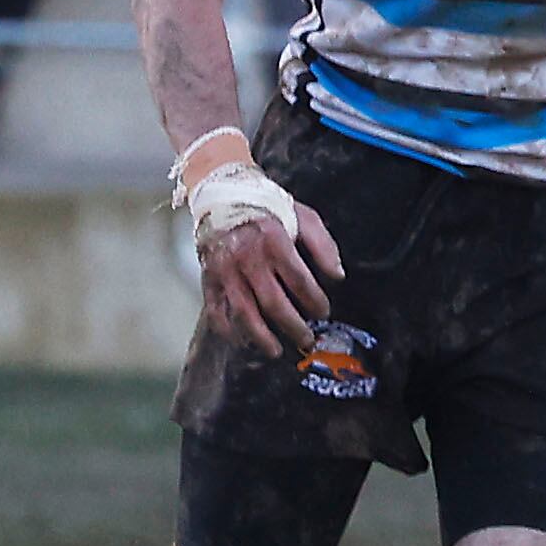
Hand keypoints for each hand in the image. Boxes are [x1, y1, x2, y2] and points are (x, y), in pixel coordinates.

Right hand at [201, 198, 344, 356]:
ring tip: (276, 351)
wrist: (223, 195)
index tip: (323, 312)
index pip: (299, 281)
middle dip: (293, 326)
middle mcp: (247, 259)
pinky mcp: (208, 278)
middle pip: (273, 303)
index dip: (314, 301)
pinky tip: (242, 341)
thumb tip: (338, 276)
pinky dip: (228, 329)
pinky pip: (215, 310)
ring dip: (261, 336)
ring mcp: (225, 271)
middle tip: (307, 340)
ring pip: (243, 312)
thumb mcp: (304, 216)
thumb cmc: (269, 208)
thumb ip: (323, 245)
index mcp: (274, 242)